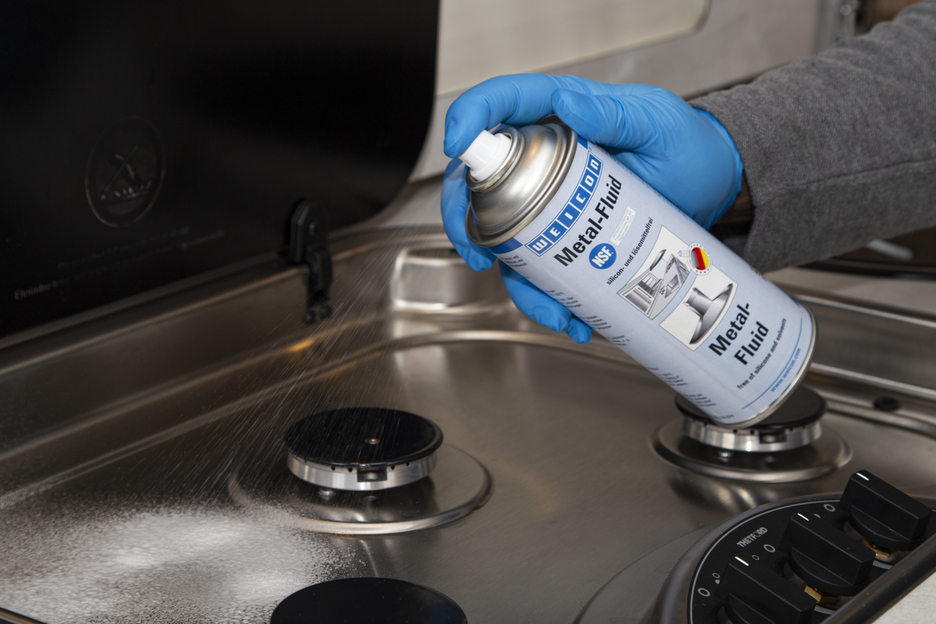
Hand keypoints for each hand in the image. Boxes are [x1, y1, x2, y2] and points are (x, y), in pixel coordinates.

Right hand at [441, 73, 742, 341]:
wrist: (712, 192)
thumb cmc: (686, 148)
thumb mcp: (657, 124)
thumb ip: (615, 113)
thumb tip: (568, 104)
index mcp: (557, 113)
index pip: (498, 104)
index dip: (468, 118)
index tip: (457, 146)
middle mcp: (541, 157)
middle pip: (477, 180)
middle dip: (465, 219)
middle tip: (478, 252)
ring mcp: (546, 201)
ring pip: (500, 237)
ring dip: (514, 279)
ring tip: (552, 308)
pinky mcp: (560, 238)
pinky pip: (536, 269)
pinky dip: (547, 299)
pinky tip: (573, 317)